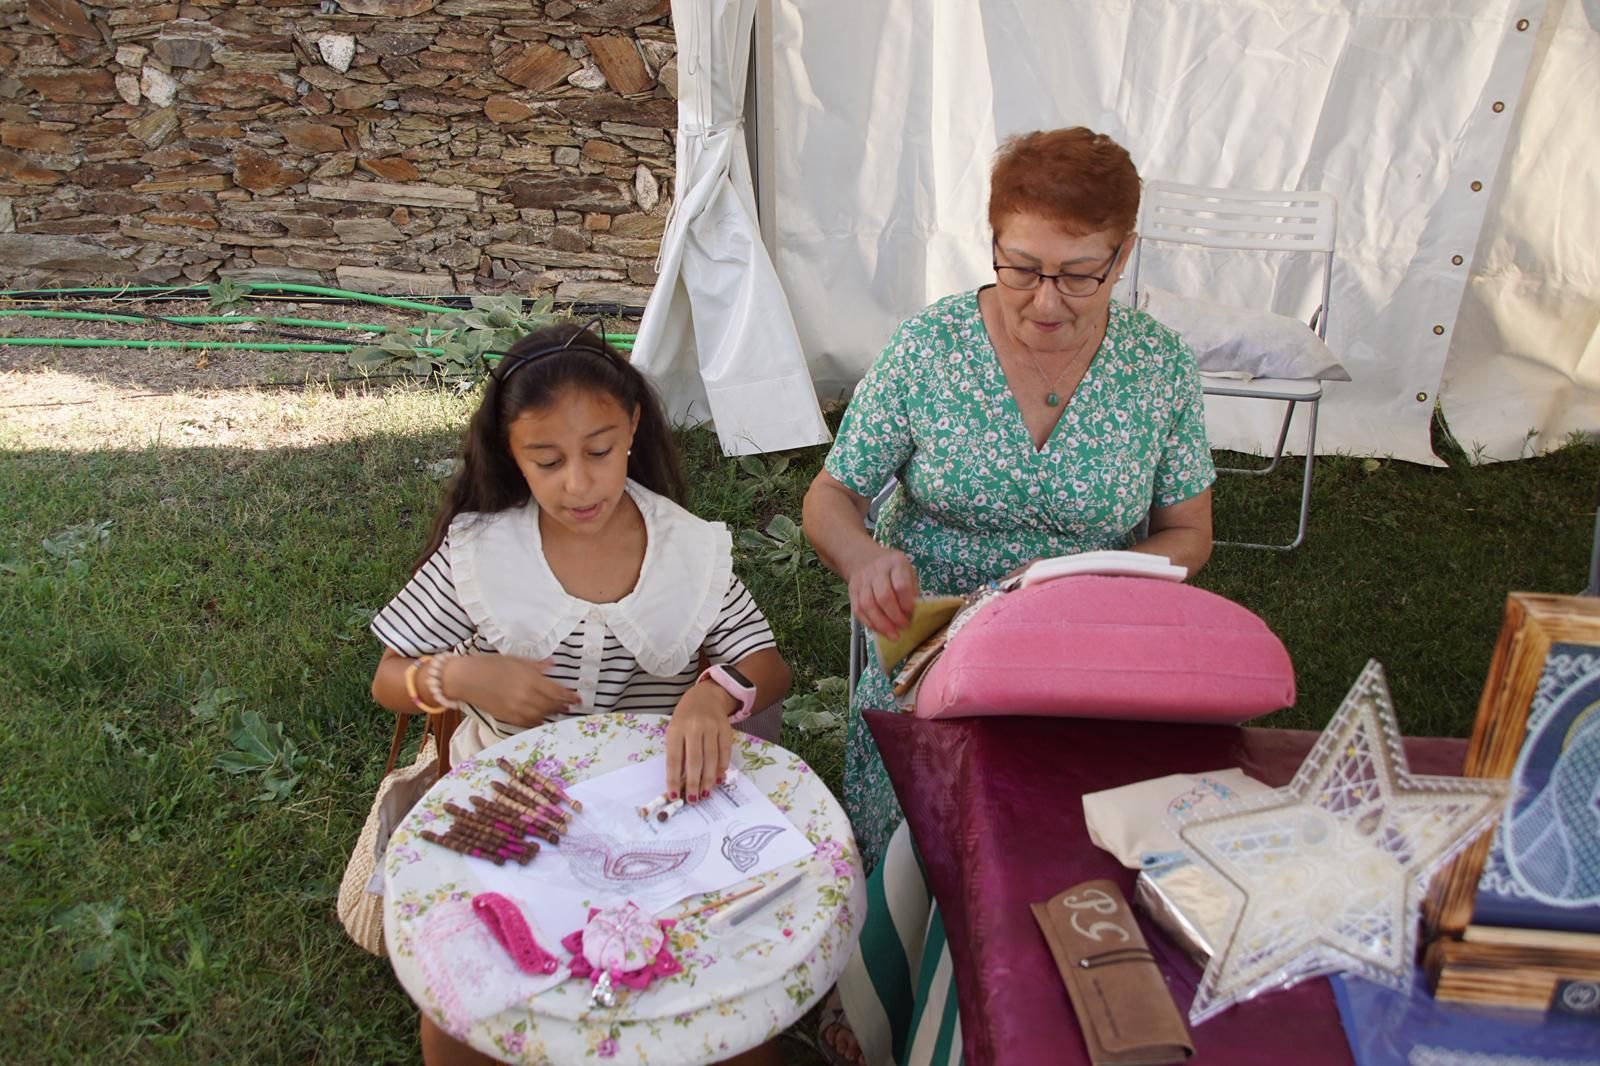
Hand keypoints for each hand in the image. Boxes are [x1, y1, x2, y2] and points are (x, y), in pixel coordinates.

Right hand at [445, 653, 580, 727]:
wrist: (465, 679)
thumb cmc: (490, 664)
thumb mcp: (516, 660)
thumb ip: (537, 665)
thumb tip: (554, 665)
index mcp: (531, 680)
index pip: (557, 691)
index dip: (569, 696)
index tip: (578, 698)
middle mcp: (527, 697)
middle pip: (552, 705)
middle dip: (563, 706)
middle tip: (571, 706)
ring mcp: (518, 710)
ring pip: (542, 716)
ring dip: (552, 714)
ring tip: (559, 712)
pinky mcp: (508, 718)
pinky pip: (529, 723)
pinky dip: (538, 721)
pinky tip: (542, 719)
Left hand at [665, 682, 733, 802]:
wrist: (706, 696)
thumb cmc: (685, 718)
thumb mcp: (675, 731)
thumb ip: (677, 753)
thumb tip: (680, 782)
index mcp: (676, 729)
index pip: (674, 758)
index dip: (674, 779)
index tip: (674, 795)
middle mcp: (694, 727)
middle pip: (695, 760)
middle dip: (694, 783)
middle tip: (693, 799)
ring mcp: (711, 727)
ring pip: (711, 758)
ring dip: (708, 779)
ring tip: (705, 793)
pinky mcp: (726, 728)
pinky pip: (724, 752)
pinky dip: (721, 767)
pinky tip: (718, 778)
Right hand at [847, 547, 920, 639]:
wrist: (864, 558)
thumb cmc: (892, 568)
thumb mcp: (908, 571)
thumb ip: (912, 590)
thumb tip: (915, 613)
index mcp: (896, 563)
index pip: (901, 585)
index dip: (906, 603)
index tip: (911, 614)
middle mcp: (877, 570)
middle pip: (883, 597)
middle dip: (894, 616)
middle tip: (903, 627)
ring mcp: (862, 581)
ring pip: (868, 605)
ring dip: (882, 624)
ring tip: (893, 635)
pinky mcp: (852, 591)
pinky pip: (858, 610)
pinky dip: (870, 624)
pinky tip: (880, 631)